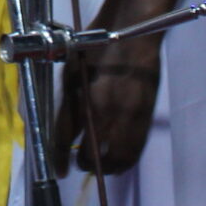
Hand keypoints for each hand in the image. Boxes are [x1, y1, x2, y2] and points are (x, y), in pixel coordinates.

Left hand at [49, 32, 163, 177]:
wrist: (132, 35)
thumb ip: (68, 105)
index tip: (59, 171)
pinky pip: (135, 150)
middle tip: (81, 162)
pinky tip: (119, 159)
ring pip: (117, 159)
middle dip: (85, 163)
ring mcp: (128, 116)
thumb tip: (67, 134)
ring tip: (101, 164)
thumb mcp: (71, 73)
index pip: (65, 137)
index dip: (59, 158)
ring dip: (107, 167)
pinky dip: (125, 160)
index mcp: (81, 96)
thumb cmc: (95, 49)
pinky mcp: (146, 116)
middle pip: (93, 155)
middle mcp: (105, 110)